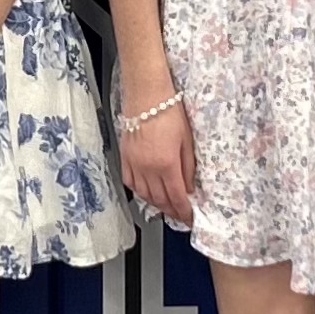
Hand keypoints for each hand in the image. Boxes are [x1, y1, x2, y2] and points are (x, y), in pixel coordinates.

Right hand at [118, 97, 195, 226]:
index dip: (184, 211)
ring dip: (156, 204)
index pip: (176, 197)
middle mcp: (148, 168)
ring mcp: (134, 163)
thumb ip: (188, 167)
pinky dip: (139, 192)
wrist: (147, 95)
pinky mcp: (125, 157)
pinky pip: (130, 182)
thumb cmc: (169, 111)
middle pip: (160, 199)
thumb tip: (189, 187)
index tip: (189, 218)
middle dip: (171, 211)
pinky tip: (146, 193)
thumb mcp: (187, 141)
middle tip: (179, 216)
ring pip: (144, 194)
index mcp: (166, 164)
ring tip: (166, 207)